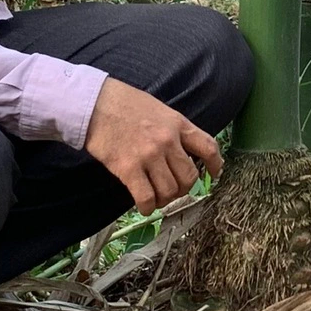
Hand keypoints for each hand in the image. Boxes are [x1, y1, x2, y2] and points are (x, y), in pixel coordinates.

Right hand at [84, 77, 224, 213]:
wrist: (94, 103)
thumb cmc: (124, 104)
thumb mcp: (159, 109)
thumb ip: (173, 129)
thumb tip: (183, 152)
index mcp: (178, 124)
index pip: (208, 147)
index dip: (216, 165)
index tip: (214, 174)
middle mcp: (168, 141)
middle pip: (189, 177)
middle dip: (183, 189)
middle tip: (172, 189)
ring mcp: (149, 155)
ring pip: (170, 191)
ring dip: (164, 199)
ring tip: (156, 197)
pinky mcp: (128, 168)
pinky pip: (146, 197)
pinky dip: (147, 207)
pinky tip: (143, 205)